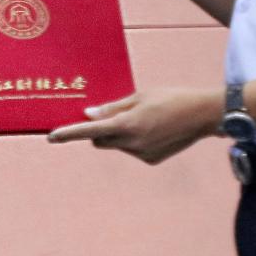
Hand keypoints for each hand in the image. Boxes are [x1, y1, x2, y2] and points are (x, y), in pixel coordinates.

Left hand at [46, 87, 220, 163]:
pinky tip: (154, 129)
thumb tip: (89, 115)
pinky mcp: (151, 159)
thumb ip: (112, 107)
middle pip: (100, 140)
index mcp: (127, 124)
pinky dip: (134, 141)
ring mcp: (142, 154)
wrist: (204, 115)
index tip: (51, 137)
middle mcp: (132, 143)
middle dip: (98, 131)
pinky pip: (132, 150)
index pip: (90, 131)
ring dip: (119, 135)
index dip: (68, 134)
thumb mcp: (140, 96)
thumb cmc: (171, 98)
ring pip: (117, 145)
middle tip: (109, 115)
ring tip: (143, 118)